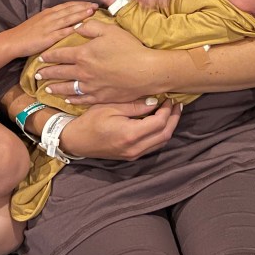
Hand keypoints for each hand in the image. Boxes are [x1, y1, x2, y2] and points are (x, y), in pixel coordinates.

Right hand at [4, 1, 94, 57]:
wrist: (13, 41)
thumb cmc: (26, 33)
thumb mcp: (39, 21)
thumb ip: (52, 19)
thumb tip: (64, 17)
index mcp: (49, 13)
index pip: (67, 5)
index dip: (80, 3)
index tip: (90, 2)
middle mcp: (50, 17)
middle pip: (70, 10)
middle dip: (84, 7)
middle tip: (96, 5)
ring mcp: (49, 27)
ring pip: (68, 18)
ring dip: (81, 14)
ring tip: (91, 11)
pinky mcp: (48, 37)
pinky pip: (62, 32)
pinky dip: (72, 29)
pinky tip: (81, 28)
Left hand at [35, 18, 159, 103]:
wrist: (145, 71)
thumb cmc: (129, 48)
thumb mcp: (109, 30)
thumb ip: (90, 27)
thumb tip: (77, 26)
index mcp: (83, 54)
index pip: (60, 54)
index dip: (49, 55)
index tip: (41, 57)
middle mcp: (82, 72)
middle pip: (59, 72)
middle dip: (47, 73)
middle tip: (38, 75)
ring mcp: (90, 87)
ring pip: (67, 88)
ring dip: (55, 88)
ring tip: (47, 89)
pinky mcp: (100, 97)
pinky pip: (81, 100)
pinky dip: (72, 100)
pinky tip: (67, 100)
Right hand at [58, 99, 182, 159]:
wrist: (77, 141)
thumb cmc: (91, 121)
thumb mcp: (111, 106)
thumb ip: (135, 105)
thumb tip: (155, 102)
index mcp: (130, 134)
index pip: (159, 123)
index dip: (168, 110)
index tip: (169, 98)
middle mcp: (135, 148)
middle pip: (165, 135)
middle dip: (174, 118)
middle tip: (176, 104)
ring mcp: (134, 155)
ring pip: (161, 142)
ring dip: (169, 127)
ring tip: (171, 111)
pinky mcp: (132, 156)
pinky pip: (153, 146)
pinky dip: (160, 134)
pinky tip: (159, 122)